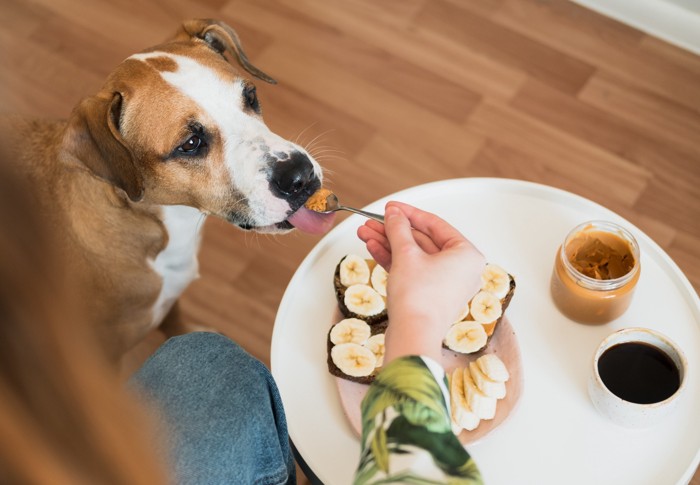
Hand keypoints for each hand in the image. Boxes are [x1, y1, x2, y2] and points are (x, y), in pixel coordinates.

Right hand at [357, 201, 484, 362]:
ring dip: (388, 244)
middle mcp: (461, 269)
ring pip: (414, 256)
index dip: (409, 213)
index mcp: (467, 255)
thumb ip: (398, 229)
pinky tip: (373, 248)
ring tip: (365, 233)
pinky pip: (413, 270)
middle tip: (373, 221)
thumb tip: (394, 214)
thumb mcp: (406, 254)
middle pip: (422, 240)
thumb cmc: (419, 298)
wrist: (413, 336)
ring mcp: (445, 284)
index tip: (391, 207)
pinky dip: (394, 260)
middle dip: (393, 231)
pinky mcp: (430, 296)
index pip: (435, 225)